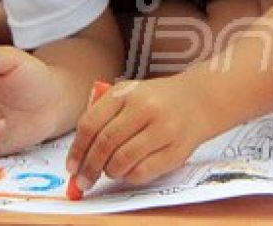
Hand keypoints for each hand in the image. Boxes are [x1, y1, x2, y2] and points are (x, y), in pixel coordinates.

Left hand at [67, 73, 214, 191]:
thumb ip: (104, 116)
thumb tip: (79, 156)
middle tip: (84, 180)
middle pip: (105, 144)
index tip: (72, 167)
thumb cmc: (157, 101)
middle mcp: (145, 107)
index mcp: (127, 92)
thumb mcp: (130, 94)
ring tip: (110, 171)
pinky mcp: (177, 149)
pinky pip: (143, 171)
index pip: (91, 124)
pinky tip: (129, 171)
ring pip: (123, 160)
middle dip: (90, 167)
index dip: (77, 149)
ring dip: (110, 171)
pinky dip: (130, 176)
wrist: (200, 100)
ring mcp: (163, 128)